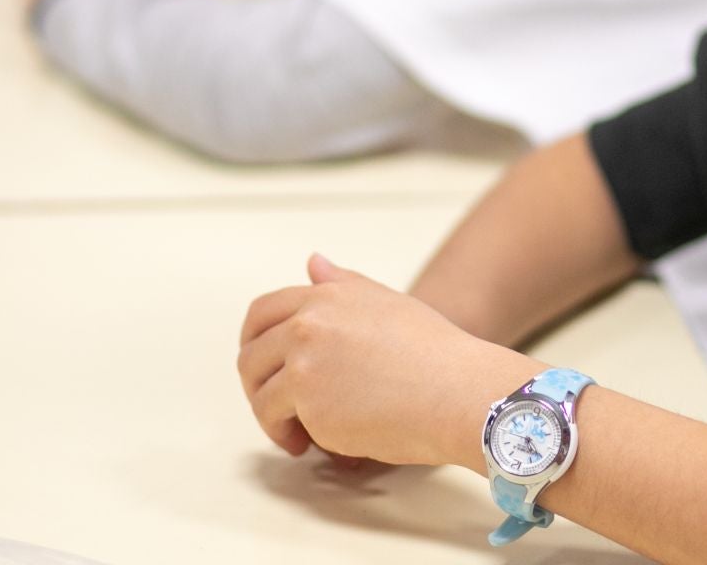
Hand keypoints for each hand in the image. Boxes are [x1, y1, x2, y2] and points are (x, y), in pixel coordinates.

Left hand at [238, 255, 541, 468]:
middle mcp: (309, 322)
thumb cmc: (433, 354)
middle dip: (256, 384)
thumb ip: (344, 285)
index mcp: (327, 295)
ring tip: (295, 432)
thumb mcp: (387, 303)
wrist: (456, 390)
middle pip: (251, 354)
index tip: (264, 367)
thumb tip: (312, 262)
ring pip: (258, 391)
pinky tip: (306, 444)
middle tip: (278, 406)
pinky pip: (276, 420)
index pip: (263, 312)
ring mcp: (305, 360)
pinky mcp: (308, 399)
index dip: (255, 342)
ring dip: (270, 415)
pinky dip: (284, 434)